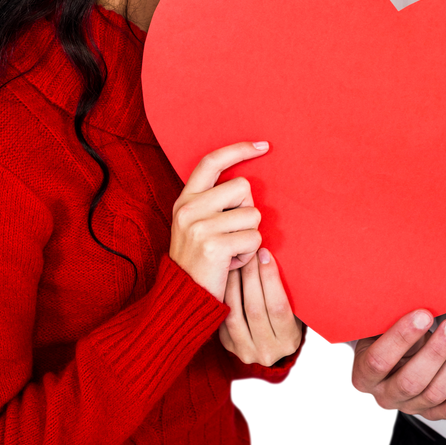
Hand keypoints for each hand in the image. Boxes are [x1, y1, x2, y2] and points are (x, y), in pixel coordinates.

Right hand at [169, 141, 268, 303]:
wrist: (182, 298)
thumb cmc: (200, 261)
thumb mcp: (197, 225)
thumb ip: (214, 202)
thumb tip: (247, 183)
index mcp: (185, 199)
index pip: (211, 162)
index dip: (238, 150)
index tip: (263, 146)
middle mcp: (189, 208)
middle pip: (243, 187)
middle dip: (247, 210)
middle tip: (231, 233)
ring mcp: (200, 226)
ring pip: (253, 215)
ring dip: (250, 235)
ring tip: (230, 251)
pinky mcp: (214, 246)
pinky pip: (254, 239)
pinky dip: (249, 254)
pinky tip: (232, 263)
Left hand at [218, 248, 303, 366]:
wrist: (270, 346)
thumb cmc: (286, 319)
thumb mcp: (294, 310)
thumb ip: (286, 291)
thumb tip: (270, 257)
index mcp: (289, 340)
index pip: (278, 306)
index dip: (270, 278)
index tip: (265, 254)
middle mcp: (267, 351)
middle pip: (255, 309)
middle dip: (251, 276)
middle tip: (248, 253)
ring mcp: (246, 352)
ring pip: (235, 314)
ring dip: (234, 284)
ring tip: (235, 263)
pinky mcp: (230, 348)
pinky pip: (223, 320)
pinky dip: (224, 297)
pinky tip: (226, 279)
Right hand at [349, 310, 445, 419]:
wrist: (386, 367)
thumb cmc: (382, 343)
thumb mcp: (377, 330)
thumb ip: (388, 319)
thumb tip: (409, 293)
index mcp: (364, 374)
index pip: (379, 360)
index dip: (402, 337)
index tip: (423, 315)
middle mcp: (385, 395)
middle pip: (412, 381)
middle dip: (437, 351)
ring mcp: (409, 406)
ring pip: (435, 393)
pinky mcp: (431, 413)